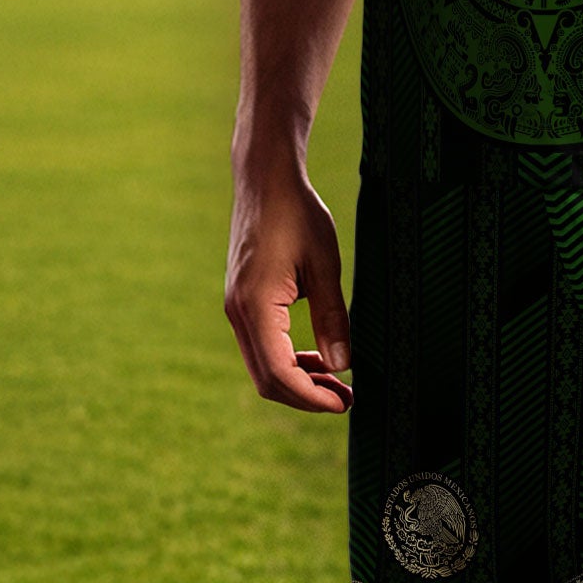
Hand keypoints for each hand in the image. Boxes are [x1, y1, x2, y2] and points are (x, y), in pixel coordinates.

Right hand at [224, 164, 352, 412]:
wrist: (265, 179)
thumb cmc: (297, 214)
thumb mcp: (325, 264)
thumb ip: (332, 317)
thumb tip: (343, 365)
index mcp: (255, 306)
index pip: (278, 373)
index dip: (311, 398)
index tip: (344, 403)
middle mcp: (237, 313)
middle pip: (267, 378)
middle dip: (306, 395)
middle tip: (347, 399)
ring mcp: (235, 308)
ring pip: (263, 364)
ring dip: (298, 379)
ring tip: (337, 382)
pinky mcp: (241, 301)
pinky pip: (261, 344)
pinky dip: (287, 358)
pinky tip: (317, 356)